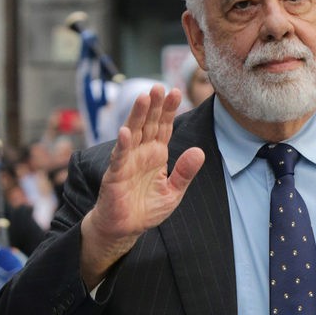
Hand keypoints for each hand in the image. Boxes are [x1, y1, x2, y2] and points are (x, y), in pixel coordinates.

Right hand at [79, 84, 204, 286]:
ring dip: (137, 116)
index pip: (163, 127)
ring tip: (143, 97)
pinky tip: (126, 132)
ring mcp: (127, 161)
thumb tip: (199, 152)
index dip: (168, 110)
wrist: (125, 228)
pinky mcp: (116, 174)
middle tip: (159, 87)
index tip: (176, 91)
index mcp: (156, 154)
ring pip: (133, 133)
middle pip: (148, 124)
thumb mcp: (173, 192)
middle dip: (154, 106)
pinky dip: (122, 145)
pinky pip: (119, 157)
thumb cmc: (147, 209)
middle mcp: (141, 153)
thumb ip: (185, 172)